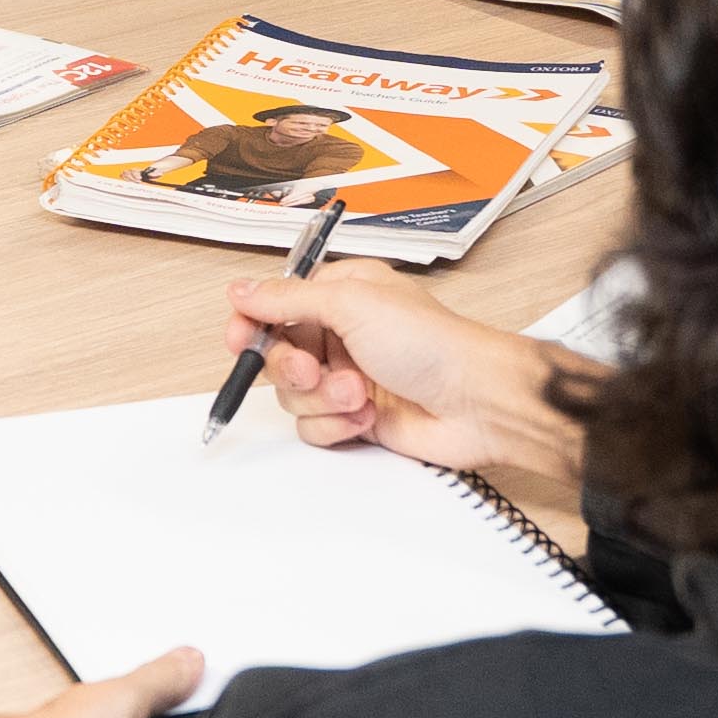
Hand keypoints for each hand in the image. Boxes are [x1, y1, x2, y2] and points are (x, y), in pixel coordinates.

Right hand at [216, 274, 579, 479]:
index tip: (241, 340)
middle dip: (293, 368)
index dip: (253, 324)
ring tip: (359, 394)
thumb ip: (289, 298)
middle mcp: (342, 333)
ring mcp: (347, 377)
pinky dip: (336, 425)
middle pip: (278, 354)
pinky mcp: (355, 417)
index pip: (276, 304)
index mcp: (342, 293)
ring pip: (293, 395)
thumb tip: (241, 290)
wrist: (476, 402)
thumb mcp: (353, 302)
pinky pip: (314, 427)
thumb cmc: (433, 344)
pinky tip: (366, 417)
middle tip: (316, 371)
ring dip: (322, 399)